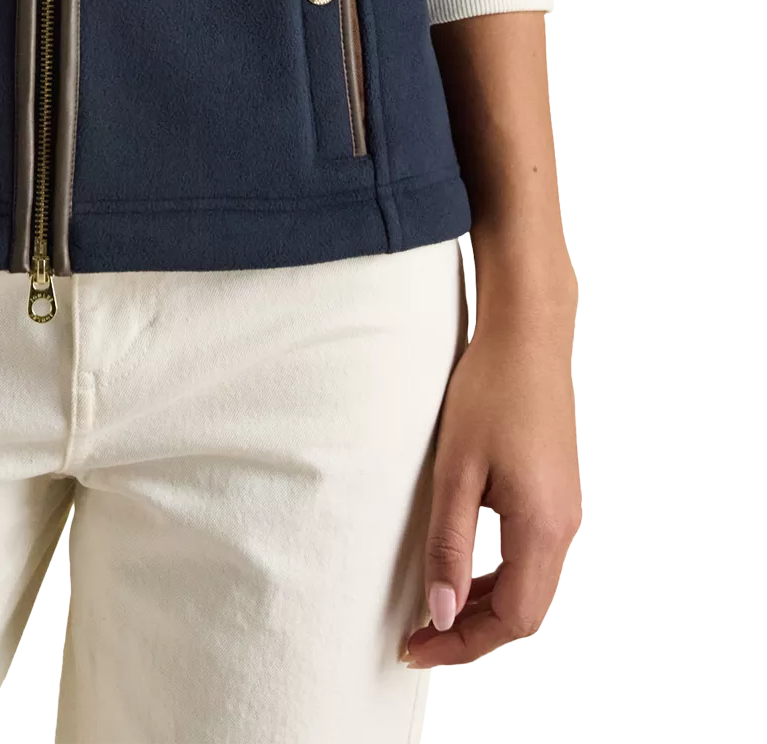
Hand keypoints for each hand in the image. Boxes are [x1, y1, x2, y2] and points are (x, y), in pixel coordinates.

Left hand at [405, 279, 580, 667]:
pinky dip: (497, 578)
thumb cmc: (491, 391)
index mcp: (544, 528)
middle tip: (416, 637)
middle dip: (470, 634)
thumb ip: (449, 544)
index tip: (415, 647)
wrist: (528, 334)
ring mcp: (565, 511)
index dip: (462, 644)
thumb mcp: (457, 470)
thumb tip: (440, 612)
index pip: (512, 620)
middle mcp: (565, 528)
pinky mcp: (557, 493)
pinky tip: (462, 569)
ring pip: (529, 587)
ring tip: (432, 610)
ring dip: (483, 607)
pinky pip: (531, 558)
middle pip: (524, 612)